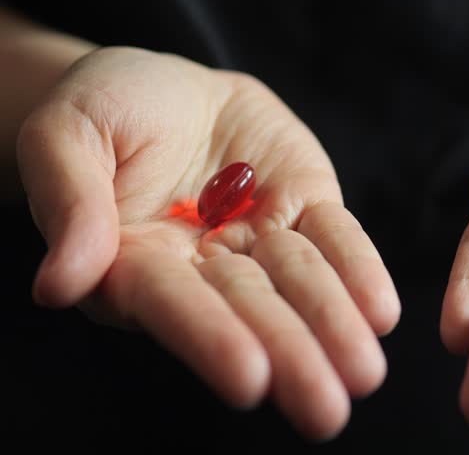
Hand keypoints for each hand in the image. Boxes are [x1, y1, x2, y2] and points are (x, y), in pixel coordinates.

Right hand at [17, 47, 399, 439]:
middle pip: (249, 308)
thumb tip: (60, 283)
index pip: (173, 303)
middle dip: (290, 355)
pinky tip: (381, 312)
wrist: (168, 86)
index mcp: (133, 261)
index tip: (250, 377)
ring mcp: (259, 237)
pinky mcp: (304, 206)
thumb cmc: (105, 109)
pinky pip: (336, 236)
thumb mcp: (65, 134)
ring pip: (300, 281)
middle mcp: (203, 264)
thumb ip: (69, 200)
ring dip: (333, 326)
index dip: (210, 336)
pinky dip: (359, 270)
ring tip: (364, 372)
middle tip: (327, 410)